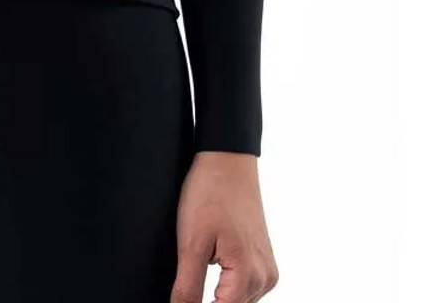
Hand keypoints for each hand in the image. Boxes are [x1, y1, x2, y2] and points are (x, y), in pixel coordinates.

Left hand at [171, 151, 278, 302]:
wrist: (227, 160)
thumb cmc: (209, 192)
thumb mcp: (190, 242)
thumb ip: (188, 286)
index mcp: (248, 275)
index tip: (181, 300)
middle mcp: (264, 277)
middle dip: (208, 302)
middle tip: (185, 283)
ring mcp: (266, 268)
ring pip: (239, 301)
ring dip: (219, 297)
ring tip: (195, 275)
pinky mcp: (263, 259)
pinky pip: (245, 286)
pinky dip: (228, 286)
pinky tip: (211, 268)